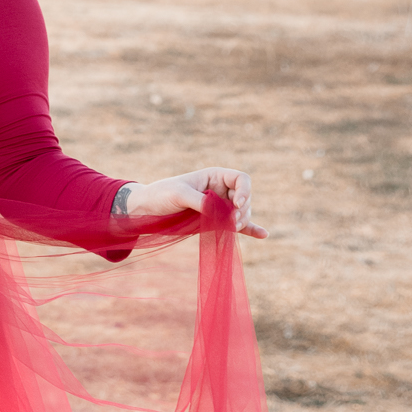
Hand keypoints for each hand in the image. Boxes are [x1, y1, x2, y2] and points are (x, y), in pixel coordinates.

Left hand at [125, 167, 264, 237]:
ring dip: (242, 221)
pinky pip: (238, 225)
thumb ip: (201, 202)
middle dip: (242, 211)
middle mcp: (221, 190)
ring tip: (232, 229)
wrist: (148, 209)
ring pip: (242, 213)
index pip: (241, 179)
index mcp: (214, 176)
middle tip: (231, 223)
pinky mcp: (216, 221)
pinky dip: (250, 230)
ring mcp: (220, 206)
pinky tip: (263, 235)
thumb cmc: (162, 195)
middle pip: (245, 198)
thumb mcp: (179, 194)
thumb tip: (221, 212)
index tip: (237, 204)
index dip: (245, 191)